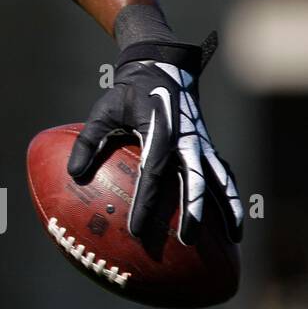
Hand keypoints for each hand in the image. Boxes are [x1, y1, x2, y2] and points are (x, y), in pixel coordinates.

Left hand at [67, 32, 242, 244]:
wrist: (162, 67)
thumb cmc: (128, 92)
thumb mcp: (103, 110)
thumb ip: (88, 141)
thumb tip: (73, 175)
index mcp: (158, 130)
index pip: (152, 174)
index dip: (146, 204)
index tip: (137, 230)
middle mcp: (185, 138)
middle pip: (193, 180)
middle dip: (193, 212)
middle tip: (187, 241)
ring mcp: (201, 142)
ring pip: (219, 178)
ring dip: (228, 207)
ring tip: (235, 237)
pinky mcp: (208, 145)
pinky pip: (223, 173)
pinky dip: (231, 194)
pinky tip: (234, 218)